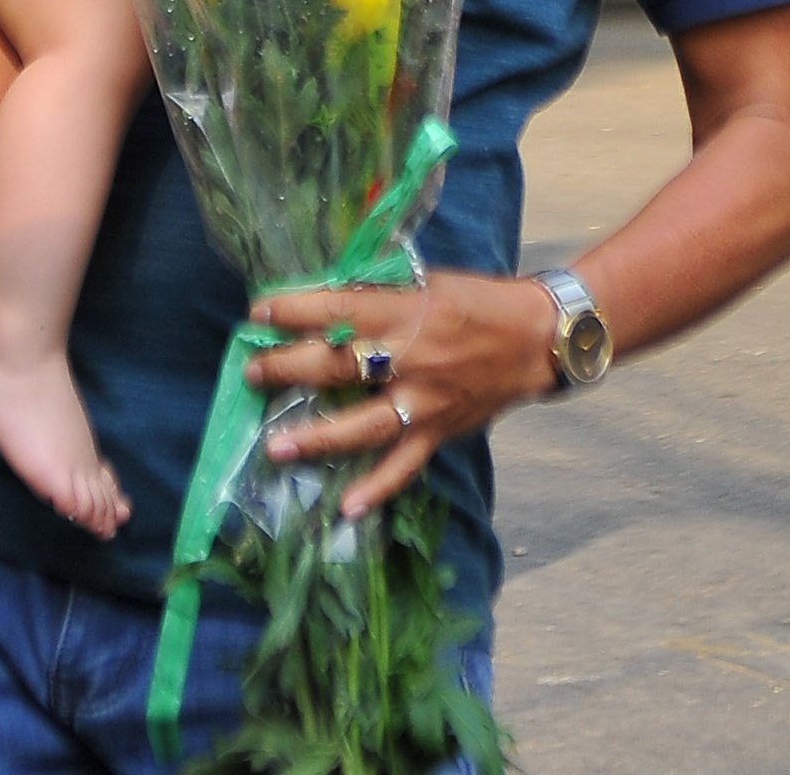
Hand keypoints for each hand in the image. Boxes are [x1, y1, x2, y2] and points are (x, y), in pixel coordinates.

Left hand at [243, 270, 560, 516]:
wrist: (537, 339)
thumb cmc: (476, 301)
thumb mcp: (426, 282)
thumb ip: (378, 293)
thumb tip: (322, 297)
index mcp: (407, 311)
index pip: (340, 309)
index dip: (296, 310)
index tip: (259, 310)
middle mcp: (412, 357)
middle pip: (340, 366)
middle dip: (289, 368)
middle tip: (252, 370)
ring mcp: (425, 401)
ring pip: (364, 424)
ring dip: (318, 436)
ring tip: (275, 447)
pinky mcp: (439, 431)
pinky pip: (404, 466)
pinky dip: (377, 488)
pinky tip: (346, 508)